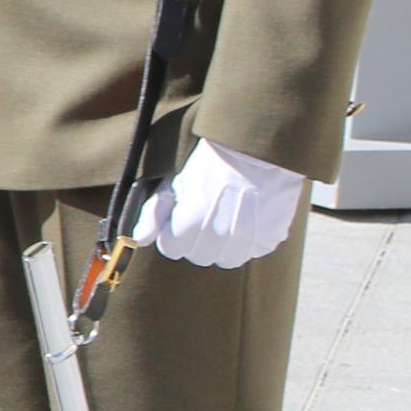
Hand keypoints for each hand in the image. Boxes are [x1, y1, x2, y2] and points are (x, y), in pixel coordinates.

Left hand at [132, 139, 306, 267]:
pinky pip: (252, 252)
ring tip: (227, 217)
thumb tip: (139, 239)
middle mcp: (219, 234)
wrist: (257, 150)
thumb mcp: (174, 182)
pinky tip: (248, 218)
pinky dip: (249, 241)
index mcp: (191, 221)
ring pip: (227, 259)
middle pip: (199, 256)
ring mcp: (248, 239)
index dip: (173, 233)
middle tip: (206, 215)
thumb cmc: (211, 163)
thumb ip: (154, 213)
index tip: (182, 218)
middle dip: (197, 240)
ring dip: (223, 245)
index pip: (171, 249)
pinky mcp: (271, 238)